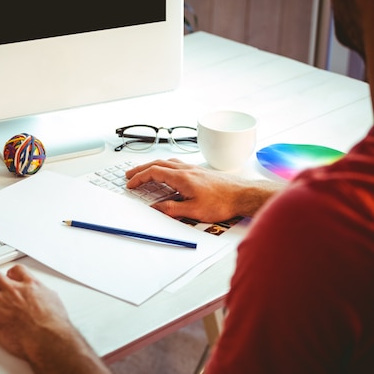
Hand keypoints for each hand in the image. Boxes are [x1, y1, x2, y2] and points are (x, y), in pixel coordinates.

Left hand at [0, 265, 77, 359]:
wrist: (48, 339)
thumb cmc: (54, 325)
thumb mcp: (54, 301)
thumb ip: (45, 295)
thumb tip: (47, 297)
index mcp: (30, 285)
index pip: (17, 271)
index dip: (10, 272)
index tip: (7, 274)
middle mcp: (13, 290)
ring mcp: (1, 302)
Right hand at [126, 159, 281, 222]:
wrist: (243, 194)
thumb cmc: (223, 202)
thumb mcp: (194, 211)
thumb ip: (172, 209)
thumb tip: (155, 208)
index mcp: (182, 178)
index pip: (153, 173)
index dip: (139, 178)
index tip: (130, 184)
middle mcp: (186, 170)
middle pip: (157, 164)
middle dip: (141, 169)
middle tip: (129, 175)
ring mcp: (193, 169)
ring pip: (166, 162)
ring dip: (152, 166)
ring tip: (144, 172)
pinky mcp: (199, 171)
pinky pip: (176, 164)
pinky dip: (164, 166)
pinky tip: (167, 172)